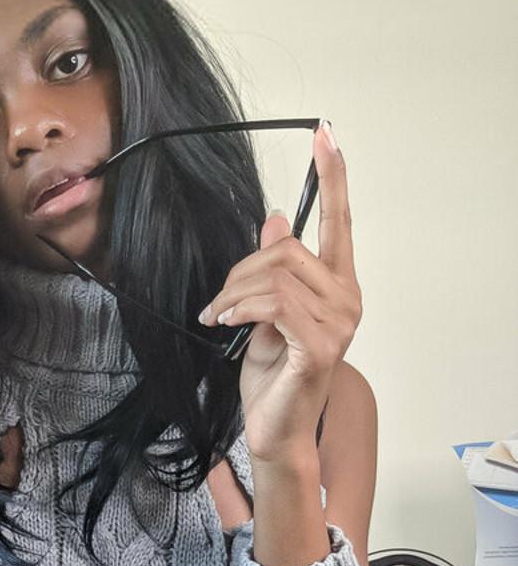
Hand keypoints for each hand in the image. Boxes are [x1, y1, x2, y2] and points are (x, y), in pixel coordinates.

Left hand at [198, 121, 361, 464]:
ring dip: (234, 292)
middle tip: (218, 302)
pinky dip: (242, 308)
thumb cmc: (272, 378)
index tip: (326, 135)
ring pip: (277, 275)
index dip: (333, 177)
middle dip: (240, 270)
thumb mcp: (265, 314)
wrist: (274, 430)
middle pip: (287, 248)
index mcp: (338, 285)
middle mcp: (347, 298)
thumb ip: (273, 269)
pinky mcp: (321, 346)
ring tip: (217, 317)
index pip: (339, 221)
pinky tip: (226, 323)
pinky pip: (275, 304)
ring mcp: (339, 322)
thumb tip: (273, 218)